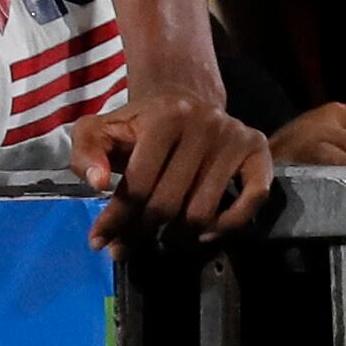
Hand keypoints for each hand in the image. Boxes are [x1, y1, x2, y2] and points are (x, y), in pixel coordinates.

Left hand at [77, 87, 273, 250]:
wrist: (186, 101)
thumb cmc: (140, 124)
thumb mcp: (101, 129)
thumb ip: (86, 151)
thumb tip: (98, 183)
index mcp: (165, 117)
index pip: (139, 185)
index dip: (116, 219)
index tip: (100, 242)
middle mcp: (205, 124)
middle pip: (169, 203)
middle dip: (142, 232)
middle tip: (129, 245)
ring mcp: (235, 137)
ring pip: (203, 212)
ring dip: (178, 236)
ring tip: (162, 237)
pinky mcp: (259, 150)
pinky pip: (253, 200)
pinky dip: (228, 226)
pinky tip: (205, 233)